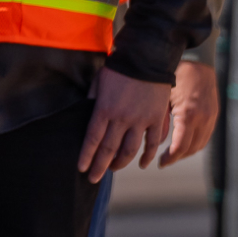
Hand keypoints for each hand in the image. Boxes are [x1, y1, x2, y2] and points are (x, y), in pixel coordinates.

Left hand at [78, 68, 173, 182]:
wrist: (147, 58)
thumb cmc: (119, 68)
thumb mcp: (98, 82)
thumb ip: (92, 100)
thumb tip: (86, 112)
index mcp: (103, 109)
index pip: (92, 140)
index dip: (86, 156)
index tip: (82, 168)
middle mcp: (121, 118)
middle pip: (108, 149)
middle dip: (99, 166)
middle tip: (93, 178)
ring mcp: (140, 120)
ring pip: (129, 150)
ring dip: (120, 163)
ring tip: (112, 170)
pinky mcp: (156, 118)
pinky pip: (152, 143)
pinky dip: (147, 156)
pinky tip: (141, 164)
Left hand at [160, 60, 219, 166]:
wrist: (196, 59)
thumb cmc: (173, 75)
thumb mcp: (162, 98)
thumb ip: (160, 121)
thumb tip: (152, 142)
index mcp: (188, 115)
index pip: (180, 147)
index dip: (169, 158)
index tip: (159, 163)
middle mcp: (203, 118)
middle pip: (191, 149)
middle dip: (177, 158)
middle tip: (163, 160)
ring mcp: (212, 116)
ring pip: (201, 144)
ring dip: (187, 152)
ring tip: (172, 154)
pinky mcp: (215, 113)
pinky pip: (206, 135)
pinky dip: (195, 142)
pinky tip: (184, 141)